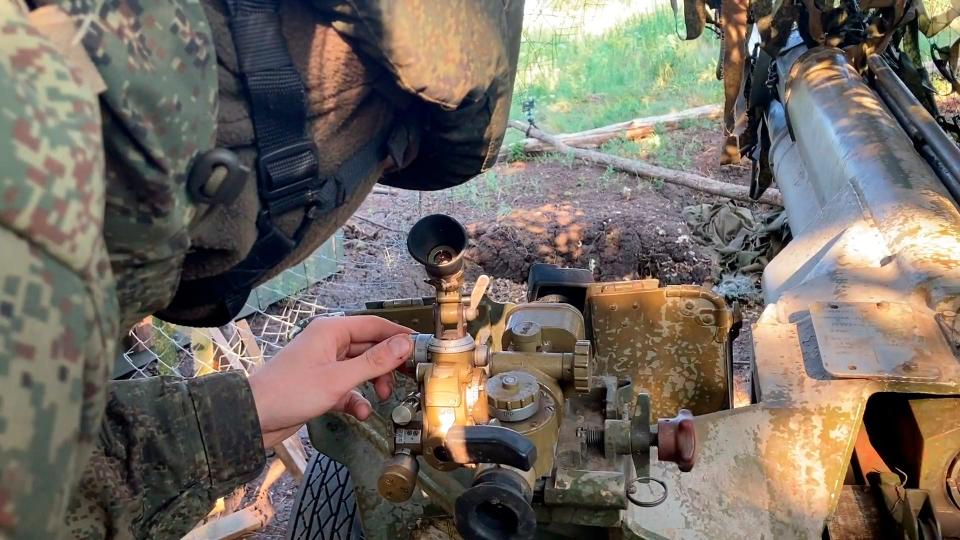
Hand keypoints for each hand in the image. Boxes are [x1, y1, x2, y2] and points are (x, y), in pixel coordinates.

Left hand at [247, 315, 412, 447]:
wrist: (253, 418)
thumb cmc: (289, 392)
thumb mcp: (339, 378)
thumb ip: (374, 361)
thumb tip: (404, 344)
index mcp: (331, 331)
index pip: (375, 325)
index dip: (399, 336)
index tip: (420, 349)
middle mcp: (329, 343)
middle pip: (370, 347)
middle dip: (388, 364)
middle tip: (407, 378)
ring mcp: (324, 364)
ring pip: (361, 368)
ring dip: (374, 382)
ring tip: (383, 397)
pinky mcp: (320, 385)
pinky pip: (347, 387)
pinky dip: (357, 398)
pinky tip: (359, 412)